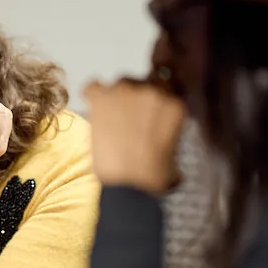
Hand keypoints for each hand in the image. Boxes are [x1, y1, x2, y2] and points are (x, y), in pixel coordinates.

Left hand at [84, 78, 186, 193]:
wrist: (128, 184)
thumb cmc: (152, 177)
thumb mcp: (174, 157)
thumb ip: (170, 138)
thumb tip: (166, 145)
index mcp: (175, 104)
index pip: (166, 86)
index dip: (155, 99)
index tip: (148, 110)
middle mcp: (153, 91)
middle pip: (144, 83)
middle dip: (137, 98)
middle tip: (130, 119)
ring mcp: (127, 91)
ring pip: (121, 83)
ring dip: (116, 97)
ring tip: (111, 119)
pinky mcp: (102, 97)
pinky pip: (93, 86)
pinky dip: (92, 94)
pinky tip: (92, 107)